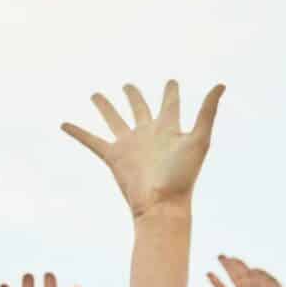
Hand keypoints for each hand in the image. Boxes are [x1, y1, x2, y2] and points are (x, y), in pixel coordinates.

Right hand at [63, 80, 223, 218]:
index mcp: (168, 129)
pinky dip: (78, 132)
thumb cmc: (183, 175)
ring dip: (104, 107)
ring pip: (114, 120)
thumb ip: (208, 111)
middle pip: (139, 109)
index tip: (171, 81)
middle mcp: (148, 135)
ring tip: (95, 95)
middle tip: (127, 85)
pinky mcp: (113, 157)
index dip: (171, 91)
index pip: (170, 104)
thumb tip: (221, 84)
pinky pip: (91, 140)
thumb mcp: (199, 138)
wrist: (162, 205)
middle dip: (133, 96)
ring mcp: (129, 145)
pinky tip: (64, 124)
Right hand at [208, 255, 285, 286]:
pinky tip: (209, 274)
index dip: (261, 273)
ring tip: (221, 256)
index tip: (254, 268)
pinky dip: (218, 284)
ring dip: (229, 268)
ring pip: (238, 280)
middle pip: (250, 277)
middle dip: (240, 266)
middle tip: (228, 257)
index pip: (269, 281)